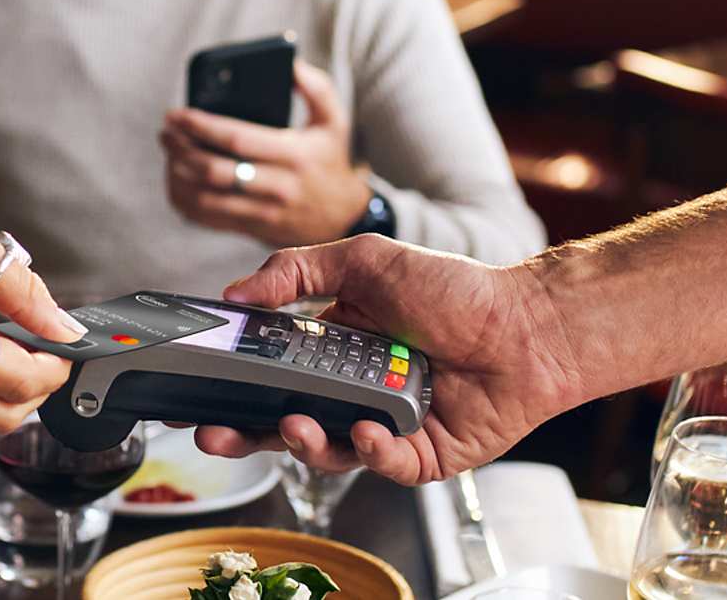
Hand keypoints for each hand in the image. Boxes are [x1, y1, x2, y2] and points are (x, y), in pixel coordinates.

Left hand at [162, 61, 372, 246]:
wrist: (343, 217)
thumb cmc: (330, 159)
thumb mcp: (334, 121)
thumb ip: (316, 88)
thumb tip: (290, 64)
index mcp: (294, 155)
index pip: (238, 140)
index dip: (201, 126)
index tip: (177, 113)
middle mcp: (278, 186)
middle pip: (215, 171)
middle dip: (182, 149)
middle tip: (166, 131)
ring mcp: (263, 212)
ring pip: (205, 198)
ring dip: (177, 175)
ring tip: (168, 152)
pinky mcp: (251, 229)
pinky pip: (206, 218)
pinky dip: (184, 199)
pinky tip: (176, 179)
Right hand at [191, 234, 581, 483]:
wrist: (527, 324)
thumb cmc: (455, 290)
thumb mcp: (366, 262)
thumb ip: (297, 271)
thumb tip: (235, 291)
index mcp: (335, 348)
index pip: (272, 372)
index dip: (235, 385)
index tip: (199, 390)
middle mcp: (354, 390)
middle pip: (286, 422)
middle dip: (245, 432)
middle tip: (213, 432)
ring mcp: (385, 426)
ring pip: (329, 450)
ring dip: (304, 442)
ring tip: (296, 424)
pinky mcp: (421, 457)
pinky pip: (384, 464)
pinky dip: (370, 450)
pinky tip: (366, 429)